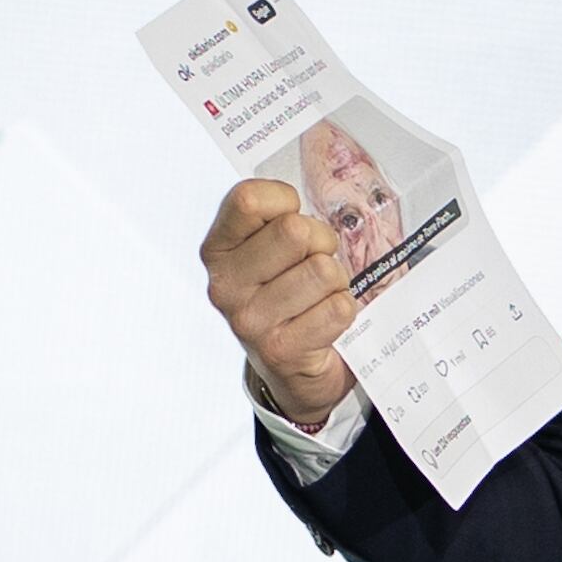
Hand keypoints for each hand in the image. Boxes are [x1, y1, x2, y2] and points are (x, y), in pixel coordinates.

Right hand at [203, 178, 358, 425]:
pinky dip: (343, 309)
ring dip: (335, 280)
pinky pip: (338, 308)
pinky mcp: (280, 350)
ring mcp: (249, 321)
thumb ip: (278, 216)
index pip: (248, 199)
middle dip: (321, 242)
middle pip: (295, 231)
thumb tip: (301, 194)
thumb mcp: (273, 248)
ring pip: (323, 270)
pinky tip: (324, 320)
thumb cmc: (289, 291)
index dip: (286, 202)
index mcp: (219, 250)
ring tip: (320, 295)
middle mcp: (224, 285)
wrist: (295, 366)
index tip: (290, 221)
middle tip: (314, 263)